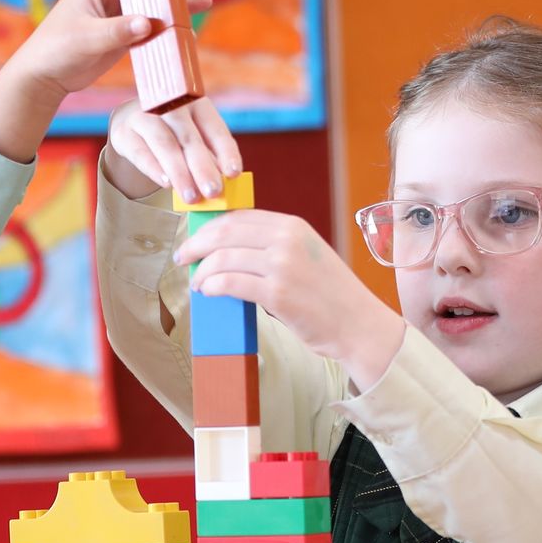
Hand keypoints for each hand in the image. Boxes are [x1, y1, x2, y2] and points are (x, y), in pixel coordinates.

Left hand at [0, 0, 187, 161]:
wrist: (45, 77)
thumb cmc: (56, 49)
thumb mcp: (86, 38)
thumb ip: (117, 31)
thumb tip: (148, 24)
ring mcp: (121, 12)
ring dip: (176, 1)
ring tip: (203, 4)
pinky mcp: (126, 33)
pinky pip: (154, 25)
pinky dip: (171, 27)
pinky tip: (190, 32)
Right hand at [107, 95, 242, 205]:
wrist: (131, 123)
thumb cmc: (173, 134)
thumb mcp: (193, 140)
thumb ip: (209, 158)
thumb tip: (225, 183)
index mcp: (196, 104)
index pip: (215, 128)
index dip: (226, 151)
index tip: (234, 173)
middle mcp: (170, 105)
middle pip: (189, 138)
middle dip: (203, 167)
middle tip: (213, 192)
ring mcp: (144, 116)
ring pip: (165, 144)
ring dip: (180, 172)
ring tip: (191, 197)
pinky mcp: (123, 131)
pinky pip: (140, 152)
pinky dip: (154, 168)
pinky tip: (166, 183)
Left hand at [176, 211, 405, 388]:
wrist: (358, 325)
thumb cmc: (330, 296)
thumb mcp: (307, 256)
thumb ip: (275, 247)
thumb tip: (230, 250)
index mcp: (293, 226)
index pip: (239, 217)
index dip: (211, 227)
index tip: (196, 239)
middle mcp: (287, 239)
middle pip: (225, 232)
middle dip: (197, 244)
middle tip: (183, 258)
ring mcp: (282, 266)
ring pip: (222, 258)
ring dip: (202, 271)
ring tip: (198, 283)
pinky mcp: (277, 294)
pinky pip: (229, 283)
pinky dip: (212, 287)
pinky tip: (208, 293)